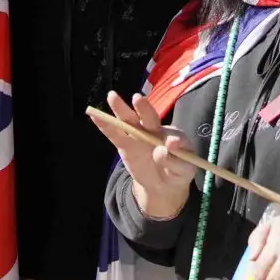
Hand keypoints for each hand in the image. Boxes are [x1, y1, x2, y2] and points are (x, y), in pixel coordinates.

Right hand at [87, 90, 197, 220]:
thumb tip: (161, 151)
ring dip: (120, 109)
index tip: (172, 144)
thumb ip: (176, 162)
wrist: (161, 183)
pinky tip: (95, 116)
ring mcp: (139, 136)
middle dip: (144, 109)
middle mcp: (155, 130)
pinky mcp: (125, 145)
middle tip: (138, 98)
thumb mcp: (184, 171)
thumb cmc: (177, 172)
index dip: (173, 139)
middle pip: (149, 117)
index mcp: (174, 135)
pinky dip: (105, 125)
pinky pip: (114, 135)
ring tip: (112, 97)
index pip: (174, 135)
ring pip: (129, 121)